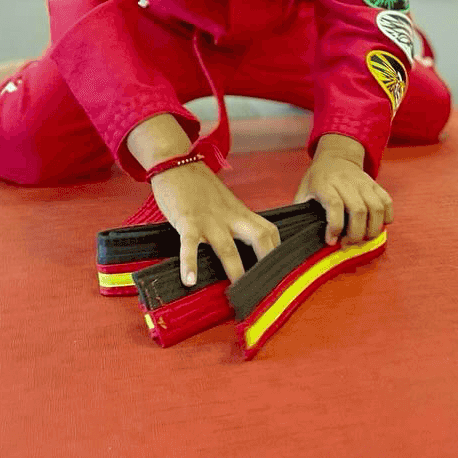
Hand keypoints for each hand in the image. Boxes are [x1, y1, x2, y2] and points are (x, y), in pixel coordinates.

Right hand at [128, 113, 278, 285]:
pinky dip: (189, 263)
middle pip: (259, 237)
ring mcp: (209, 219)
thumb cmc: (200, 187)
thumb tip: (243, 246)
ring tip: (236, 293)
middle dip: (266, 262)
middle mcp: (230, 216)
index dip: (277, 251)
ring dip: (234, 270)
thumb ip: (235, 221)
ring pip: (227, 247)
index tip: (280, 272)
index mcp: (241, 212)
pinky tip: (189, 281)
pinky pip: (189, 244)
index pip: (269, 230)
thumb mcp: (225, 202)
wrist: (177, 163)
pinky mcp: (187, 221)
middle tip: (268, 288)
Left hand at [295, 134, 393, 246]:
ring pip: (376, 208)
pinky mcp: (375, 185)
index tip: (332, 240)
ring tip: (363, 238)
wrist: (337, 156)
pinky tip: (378, 226)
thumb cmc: (318, 178)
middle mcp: (346, 183)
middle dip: (356, 234)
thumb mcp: (304, 190)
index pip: (335, 206)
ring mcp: (363, 183)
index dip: (335, 227)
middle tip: (348, 243)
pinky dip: (387, 217)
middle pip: (359, 211)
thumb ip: (301, 210)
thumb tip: (297, 233)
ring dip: (372, 229)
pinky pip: (387, 202)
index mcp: (326, 185)